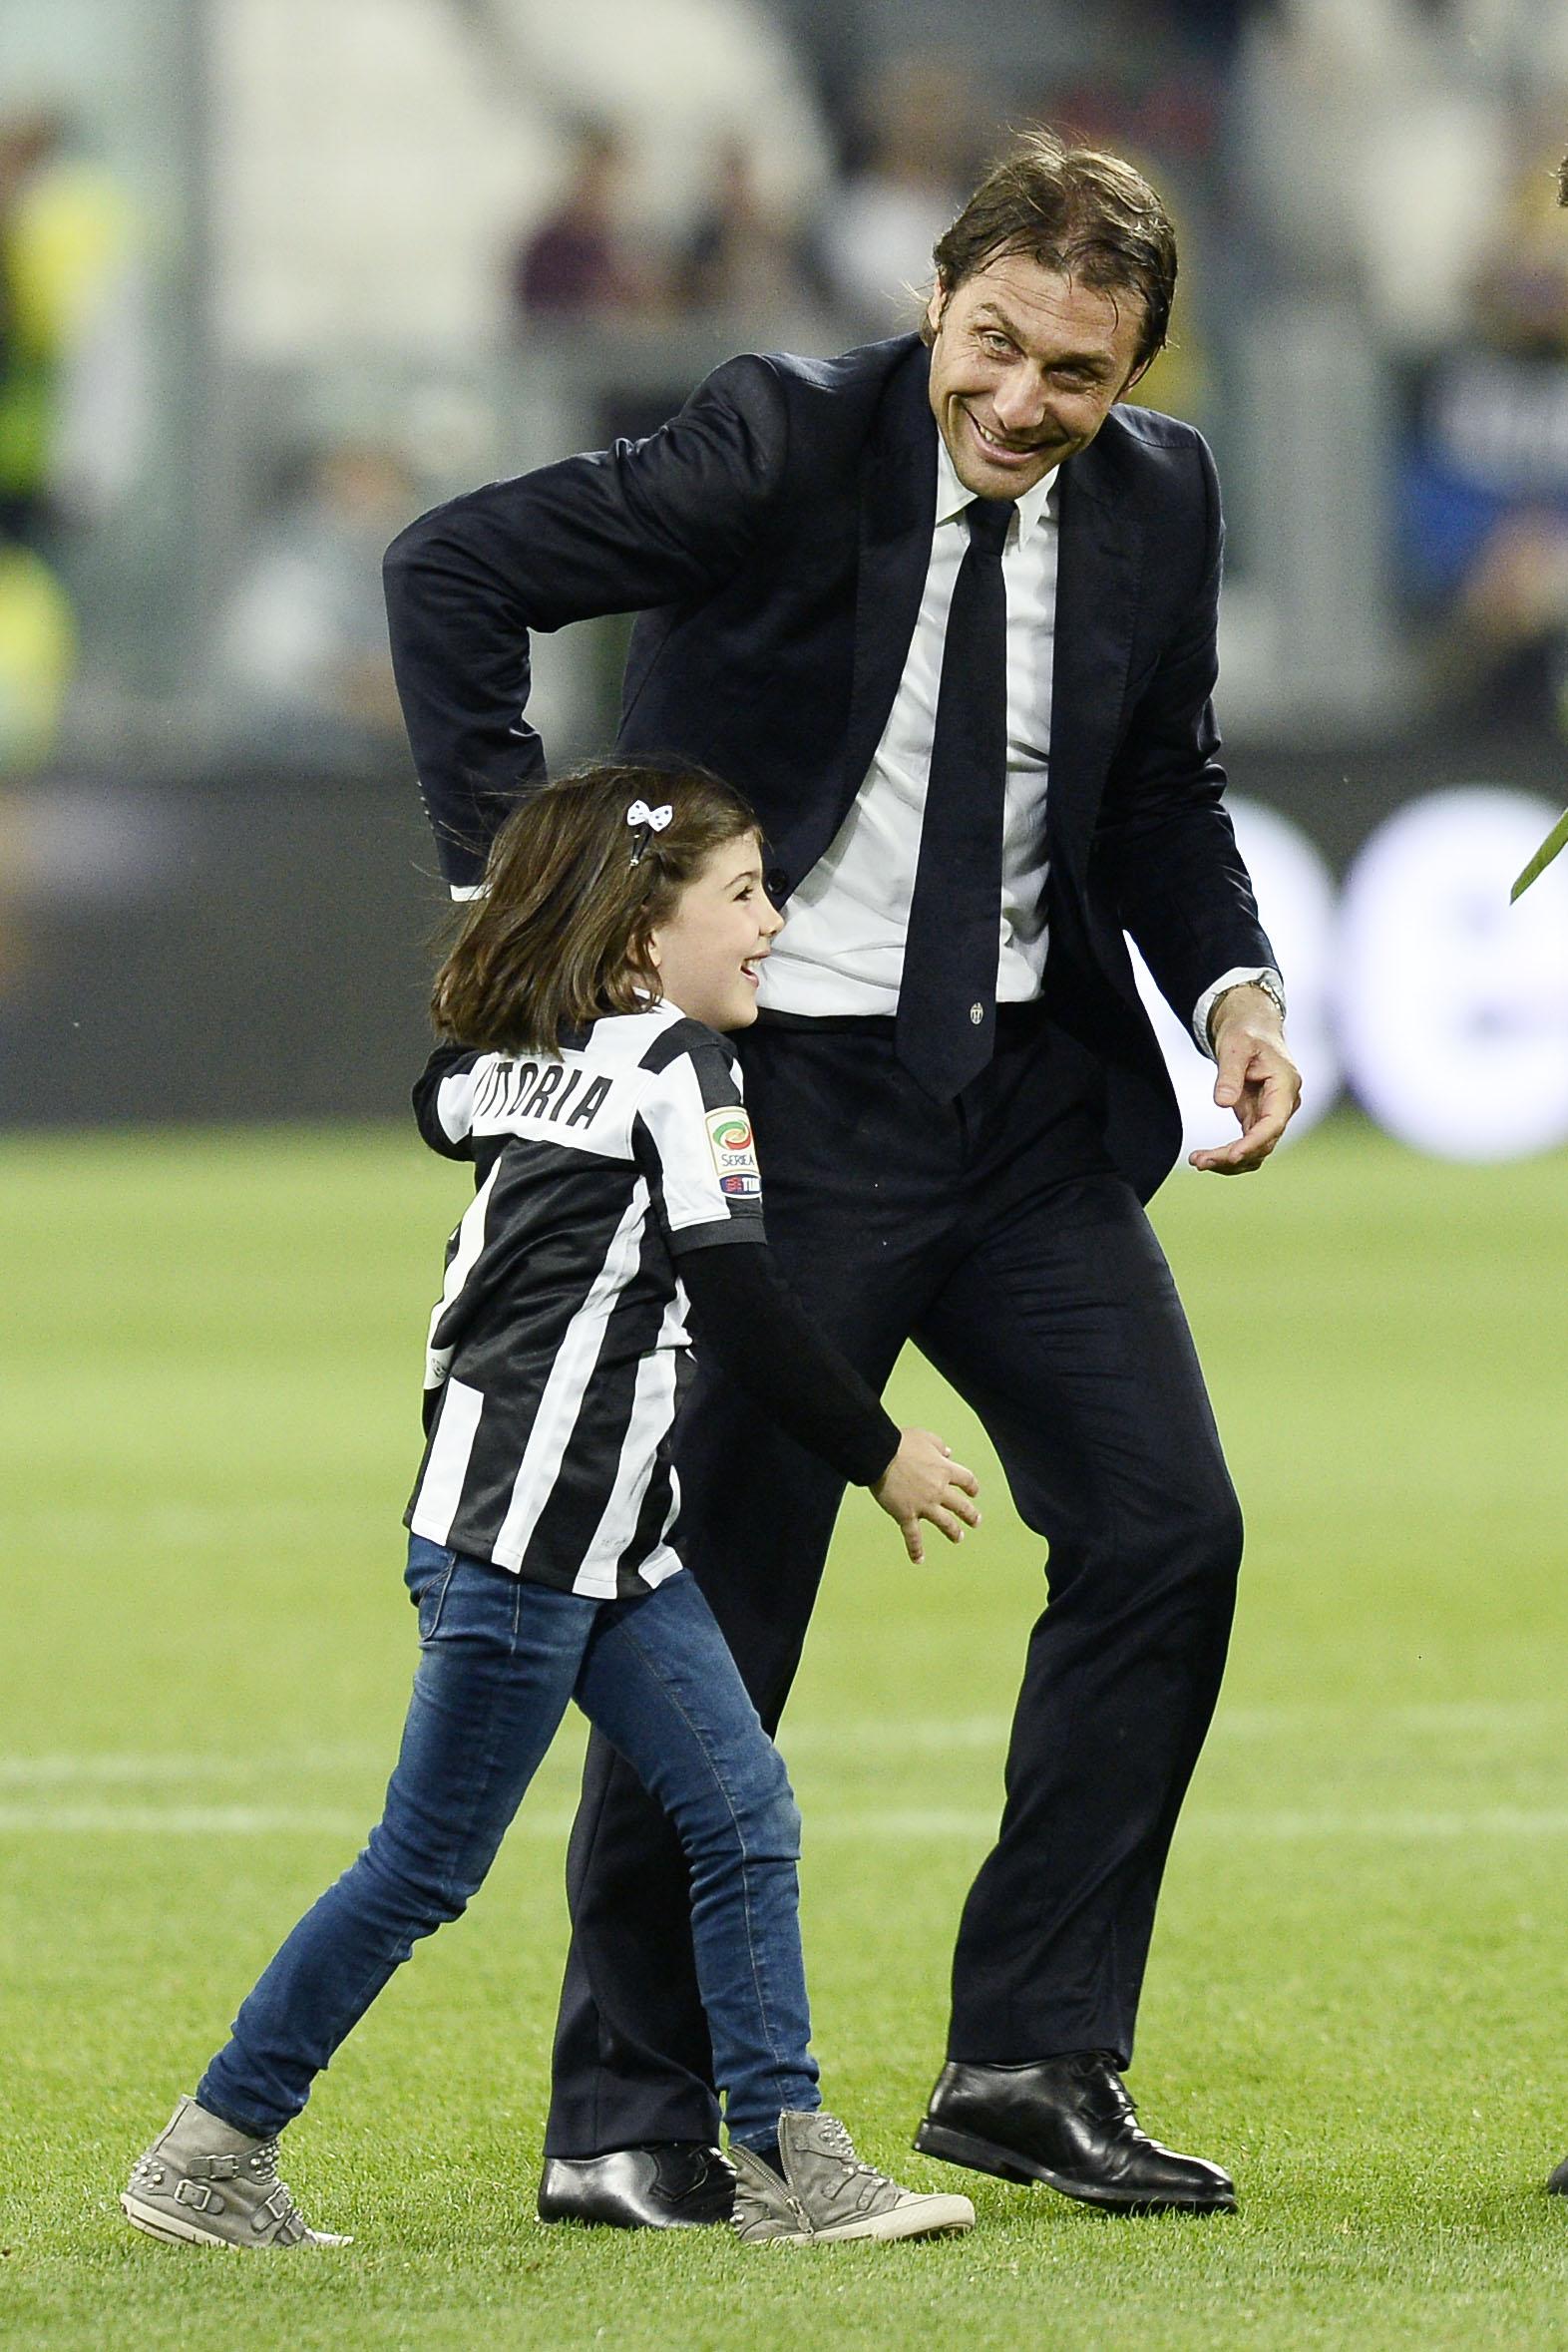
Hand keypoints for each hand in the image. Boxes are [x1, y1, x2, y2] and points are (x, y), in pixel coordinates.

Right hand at [872, 1429, 980, 1563]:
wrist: (879, 1455)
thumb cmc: (900, 1443)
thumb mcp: (925, 1437)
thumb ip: (939, 1446)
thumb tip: (949, 1452)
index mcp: (944, 1470)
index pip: (966, 1480)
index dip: (971, 1486)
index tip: (973, 1492)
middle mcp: (938, 1490)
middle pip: (960, 1506)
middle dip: (970, 1514)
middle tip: (976, 1521)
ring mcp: (923, 1505)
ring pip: (945, 1523)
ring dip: (953, 1532)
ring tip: (958, 1537)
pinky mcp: (905, 1515)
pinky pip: (913, 1536)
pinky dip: (915, 1550)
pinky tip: (919, 1560)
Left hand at [1189, 984, 1301, 1174]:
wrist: (1251, 1026)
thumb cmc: (1246, 1032)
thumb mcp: (1235, 1045)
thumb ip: (1229, 1074)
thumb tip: (1222, 1103)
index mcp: (1285, 1085)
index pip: (1273, 1123)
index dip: (1254, 1143)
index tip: (1232, 1156)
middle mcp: (1283, 1104)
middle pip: (1264, 1142)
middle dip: (1233, 1157)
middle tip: (1199, 1161)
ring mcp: (1271, 1113)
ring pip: (1257, 1150)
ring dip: (1229, 1162)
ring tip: (1197, 1161)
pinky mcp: (1257, 1117)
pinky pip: (1247, 1144)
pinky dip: (1228, 1155)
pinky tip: (1205, 1158)